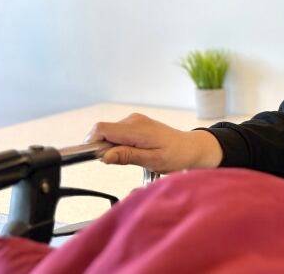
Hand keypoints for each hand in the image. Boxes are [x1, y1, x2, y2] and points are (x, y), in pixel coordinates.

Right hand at [84, 113, 222, 173]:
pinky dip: (118, 144)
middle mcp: (133, 120)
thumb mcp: (152, 160)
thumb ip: (127, 156)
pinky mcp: (135, 125)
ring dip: (111, 147)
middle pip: (102, 131)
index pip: (101, 129)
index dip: (92, 143)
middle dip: (102, 148)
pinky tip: (133, 152)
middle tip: (118, 162)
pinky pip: (117, 133)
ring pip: (108, 133)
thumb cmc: (176, 155)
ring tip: (131, 157)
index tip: (96, 158)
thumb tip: (104, 156)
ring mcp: (134, 121)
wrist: (191, 148)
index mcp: (136, 128)